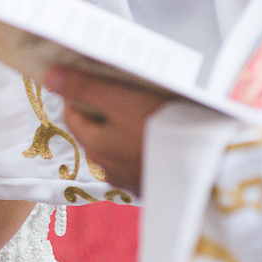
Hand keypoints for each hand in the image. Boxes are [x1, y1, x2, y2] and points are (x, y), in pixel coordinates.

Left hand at [44, 69, 174, 195]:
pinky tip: (163, 134)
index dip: (79, 93)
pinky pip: (142, 159)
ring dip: (125, 130)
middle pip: (95, 132)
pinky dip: (145, 145)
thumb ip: (83, 88)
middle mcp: (109, 168)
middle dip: (103, 111)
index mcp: (95, 145)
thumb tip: (49, 77)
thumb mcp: (120, 99)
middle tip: (123, 90)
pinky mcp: (158, 185)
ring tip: (147, 109)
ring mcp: (134, 180)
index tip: (94, 77)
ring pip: (119, 147)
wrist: (212, 164)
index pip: (72, 115)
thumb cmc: (163, 126)